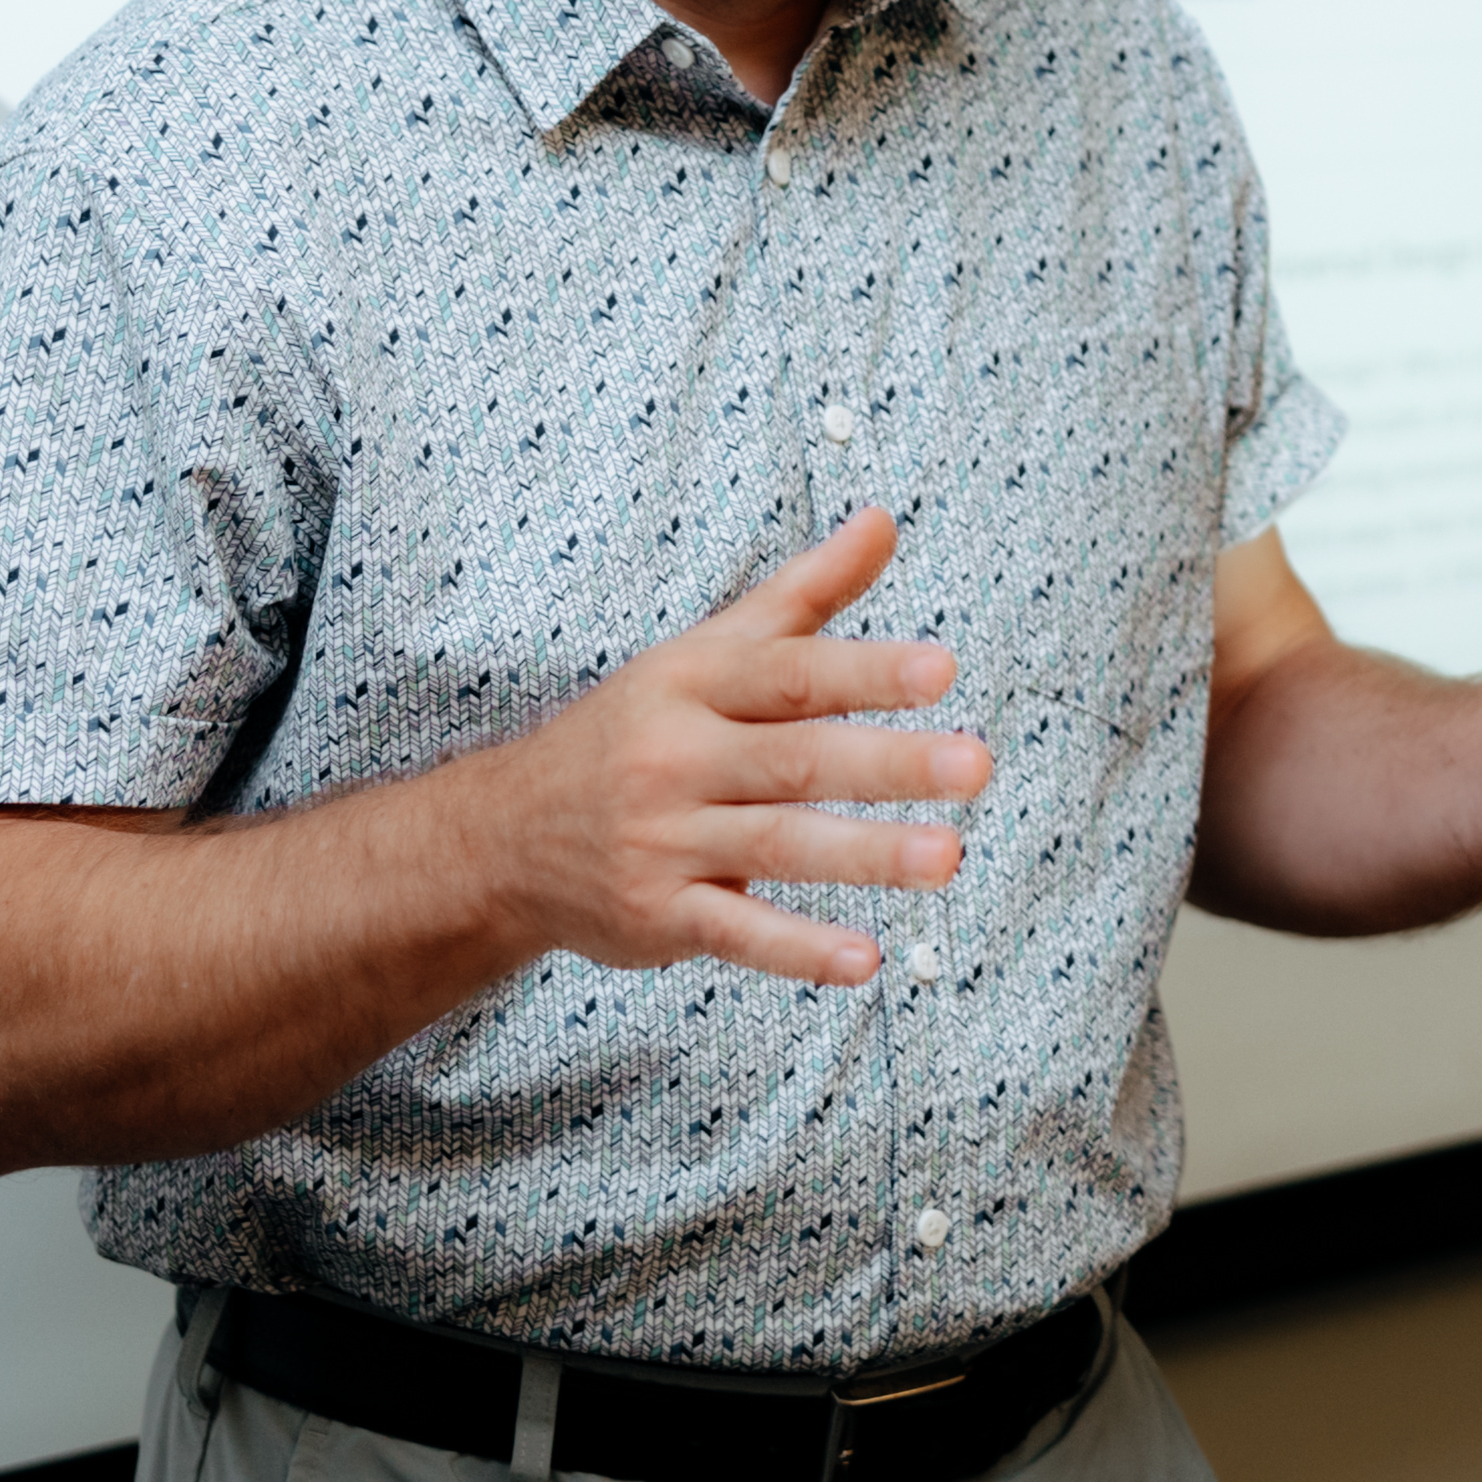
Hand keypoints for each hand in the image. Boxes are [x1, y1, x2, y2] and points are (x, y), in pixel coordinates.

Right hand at [473, 507, 988, 983]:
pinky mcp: (658, 915)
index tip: (943, 672)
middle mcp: (675, 758)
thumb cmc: (637, 731)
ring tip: (950, 856)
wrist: (504, 837)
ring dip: (866, 855)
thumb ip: (805, 594)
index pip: (790, 673)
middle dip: (889, 764)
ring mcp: (664, 840)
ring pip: (778, 846)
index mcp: (692, 683)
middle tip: (977, 765)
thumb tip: (885, 518)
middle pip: (796, 759)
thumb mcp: (707, 652)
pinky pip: (737, 935)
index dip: (865, 672)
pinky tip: (865, 962)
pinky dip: (798, 951)